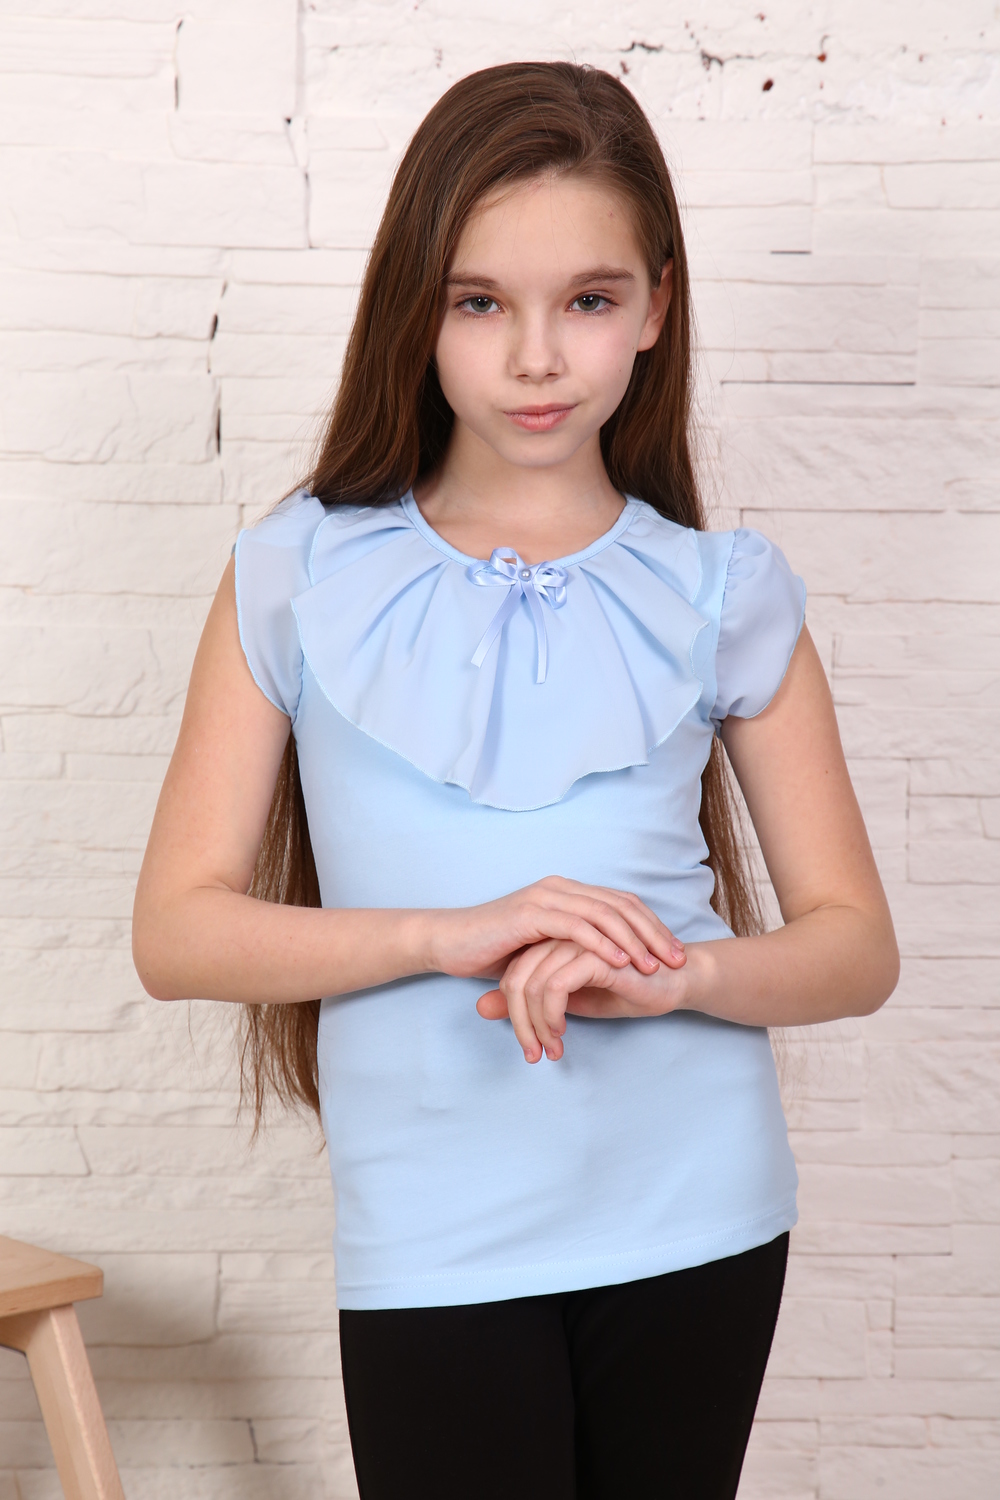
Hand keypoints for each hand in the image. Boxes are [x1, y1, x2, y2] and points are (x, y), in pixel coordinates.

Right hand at [427, 876, 685, 989]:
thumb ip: (571, 948)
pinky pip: (576, 926)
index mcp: (566, 893)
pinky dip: (602, 943)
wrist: (449, 942)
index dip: (652, 927)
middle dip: (654, 933)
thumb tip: (605, 965)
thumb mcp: (542, 949)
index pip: (621, 904)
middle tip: (678, 960)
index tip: (675, 953)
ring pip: (604, 914)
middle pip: (621, 906)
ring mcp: (545, 897)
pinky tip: (620, 961)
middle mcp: (560, 888)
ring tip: (654, 965)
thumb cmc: (493, 950)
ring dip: (634, 940)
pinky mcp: (530, 912)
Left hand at [477, 936, 692, 1062]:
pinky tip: (564, 1032)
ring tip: (552, 1048)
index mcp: (550, 940)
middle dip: (521, 1023)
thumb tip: (481, 1006)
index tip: (531, 1045)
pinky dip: (553, 1014)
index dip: (515, 1014)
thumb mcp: (566, 1003)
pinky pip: (556, 985)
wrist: (672, 984)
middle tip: (534, 1053)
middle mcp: (559, 936)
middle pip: (516, 979)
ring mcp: (576, 942)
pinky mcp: (594, 954)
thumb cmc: (624, 990)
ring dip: (537, 1025)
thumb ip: (524, 1001)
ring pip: (532, 984)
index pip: (512, 974)